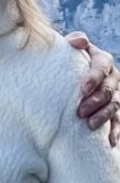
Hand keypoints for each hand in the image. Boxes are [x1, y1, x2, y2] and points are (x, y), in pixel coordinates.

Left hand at [67, 31, 118, 146]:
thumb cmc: (68, 58)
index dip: (93, 77)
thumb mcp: (69, 47)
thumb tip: (78, 41)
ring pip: (115, 106)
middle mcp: (113, 77)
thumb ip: (74, 41)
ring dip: (104, 116)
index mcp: (103, 59)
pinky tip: (111, 141)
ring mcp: (116, 93)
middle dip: (95, 101)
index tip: (81, 89)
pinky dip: (116, 131)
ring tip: (90, 125)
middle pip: (109, 90)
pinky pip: (119, 121)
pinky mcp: (116, 109)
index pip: (102, 66)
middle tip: (80, 111)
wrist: (70, 71)